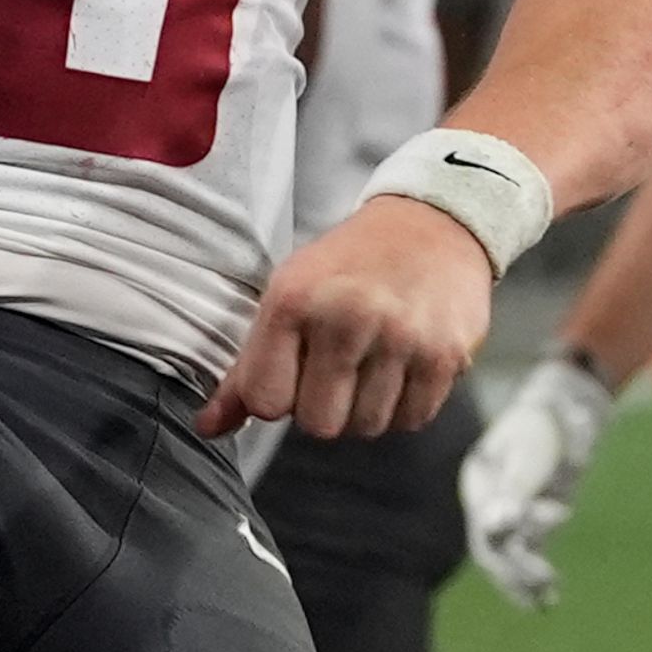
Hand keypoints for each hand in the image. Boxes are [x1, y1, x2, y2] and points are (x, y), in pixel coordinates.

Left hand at [199, 196, 492, 440]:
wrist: (432, 223)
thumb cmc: (349, 265)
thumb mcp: (287, 296)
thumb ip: (248, 368)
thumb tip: (207, 428)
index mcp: (294, 300)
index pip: (266, 401)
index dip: (277, 398)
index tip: (292, 374)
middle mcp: (347, 317)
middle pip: (318, 425)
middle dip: (324, 408)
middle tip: (335, 371)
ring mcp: (400, 338)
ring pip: (367, 428)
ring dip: (366, 408)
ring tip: (372, 363)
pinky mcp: (445, 356)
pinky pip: (412, 420)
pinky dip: (404, 405)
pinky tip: (403, 366)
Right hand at [459, 351, 614, 609]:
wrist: (565, 412)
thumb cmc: (544, 427)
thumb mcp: (529, 454)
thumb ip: (514, 491)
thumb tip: (496, 526)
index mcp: (478, 482)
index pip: (484, 521)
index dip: (500, 539)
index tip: (522, 546)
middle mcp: (487, 503)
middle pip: (493, 546)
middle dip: (515, 568)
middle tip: (543, 579)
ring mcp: (508, 515)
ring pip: (510, 556)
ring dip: (527, 576)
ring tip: (548, 596)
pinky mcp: (530, 525)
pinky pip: (527, 557)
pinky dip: (535, 578)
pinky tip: (547, 601)